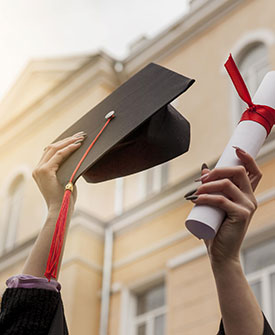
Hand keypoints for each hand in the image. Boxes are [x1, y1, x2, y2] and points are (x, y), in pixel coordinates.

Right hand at [32, 132, 85, 212]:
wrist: (60, 210)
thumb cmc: (65, 198)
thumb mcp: (66, 180)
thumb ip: (66, 169)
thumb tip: (77, 159)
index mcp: (40, 171)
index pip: (50, 151)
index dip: (63, 143)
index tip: (75, 137)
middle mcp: (37, 169)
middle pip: (52, 147)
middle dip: (67, 139)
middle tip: (81, 134)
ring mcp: (39, 169)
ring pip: (54, 149)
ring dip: (69, 142)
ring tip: (81, 137)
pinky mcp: (45, 171)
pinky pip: (58, 155)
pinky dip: (69, 149)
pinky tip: (78, 145)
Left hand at [191, 148, 261, 264]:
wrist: (220, 252)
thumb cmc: (216, 228)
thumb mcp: (213, 203)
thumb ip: (211, 186)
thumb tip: (203, 168)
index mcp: (246, 194)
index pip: (254, 171)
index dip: (247, 157)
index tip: (235, 149)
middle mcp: (250, 198)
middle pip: (239, 172)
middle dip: (219, 170)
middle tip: (202, 178)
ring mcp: (248, 207)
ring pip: (228, 184)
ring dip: (209, 184)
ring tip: (196, 191)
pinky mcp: (242, 215)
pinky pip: (222, 200)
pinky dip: (207, 198)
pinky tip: (197, 200)